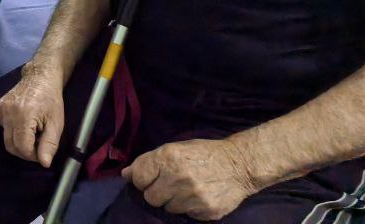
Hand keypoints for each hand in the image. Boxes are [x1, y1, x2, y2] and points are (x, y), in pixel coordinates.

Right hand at [0, 62, 66, 166]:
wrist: (39, 78)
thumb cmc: (51, 101)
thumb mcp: (56, 124)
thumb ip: (50, 145)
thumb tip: (44, 164)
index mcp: (24, 116)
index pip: (23, 148)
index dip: (33, 156)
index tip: (43, 151)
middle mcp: (7, 113)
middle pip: (11, 146)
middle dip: (25, 151)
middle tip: (38, 143)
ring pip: (6, 139)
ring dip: (19, 142)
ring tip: (32, 132)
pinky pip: (2, 129)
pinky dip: (12, 131)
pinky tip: (22, 123)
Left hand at [122, 138, 257, 219]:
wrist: (239, 165)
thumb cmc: (203, 154)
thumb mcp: (175, 148)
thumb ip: (149, 161)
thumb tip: (125, 174)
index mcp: (168, 157)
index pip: (138, 177)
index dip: (140, 179)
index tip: (147, 179)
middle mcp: (178, 177)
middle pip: (150, 197)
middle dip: (156, 192)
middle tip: (168, 185)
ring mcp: (193, 197)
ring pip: (167, 208)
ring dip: (172, 201)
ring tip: (185, 190)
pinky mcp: (205, 211)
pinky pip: (186, 215)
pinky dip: (188, 208)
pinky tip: (197, 197)